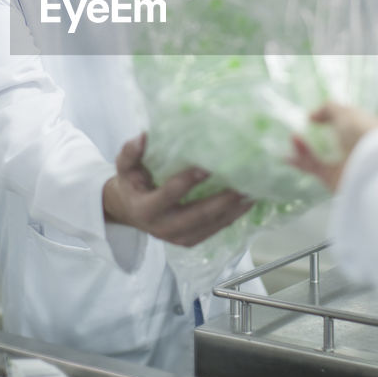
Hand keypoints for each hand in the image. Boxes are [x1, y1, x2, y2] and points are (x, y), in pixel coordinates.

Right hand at [103, 133, 253, 246]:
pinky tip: (247, 201)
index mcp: (145, 208)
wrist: (129, 211)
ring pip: (211, 225)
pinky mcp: (191, 240)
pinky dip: (233, 216)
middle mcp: (163, 227)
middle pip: (197, 215)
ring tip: (253, 192)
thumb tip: (144, 136)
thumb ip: (132, 152)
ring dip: (234, 209)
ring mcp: (179, 237)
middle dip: (222, 200)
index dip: (187, 182)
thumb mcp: (125, 166)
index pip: (169, 195)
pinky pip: (216, 229)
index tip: (206, 167)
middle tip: (242, 184)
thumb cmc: (131, 183)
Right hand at [289, 102, 377, 192]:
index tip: (316, 117)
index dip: (334, 118)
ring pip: (319, 158)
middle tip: (301, 130)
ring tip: (292, 137)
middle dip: (316, 136)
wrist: (371, 166)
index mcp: (367, 131)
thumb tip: (311, 116)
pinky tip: (288, 154)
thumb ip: (327, 109)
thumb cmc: (364, 133)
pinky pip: (314, 169)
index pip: (350, 123)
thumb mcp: (345, 112)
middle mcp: (357, 149)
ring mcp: (345, 166)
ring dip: (304, 148)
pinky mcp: (334, 180)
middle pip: (332, 143)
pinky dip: (301, 160)